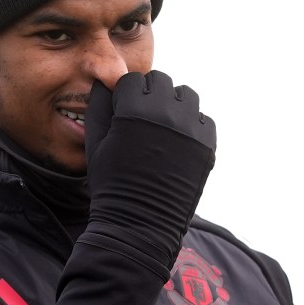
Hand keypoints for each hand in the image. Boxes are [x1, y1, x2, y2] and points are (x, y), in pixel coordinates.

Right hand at [80, 71, 215, 277]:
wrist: (140, 225)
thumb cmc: (111, 184)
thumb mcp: (95, 142)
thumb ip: (99, 105)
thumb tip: (106, 81)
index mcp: (134, 110)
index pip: (134, 79)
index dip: (125, 95)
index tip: (123, 112)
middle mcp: (166, 113)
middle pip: (161, 81)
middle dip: (150, 95)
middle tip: (142, 119)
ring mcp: (191, 128)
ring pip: (186, 95)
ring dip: (174, 105)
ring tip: (162, 128)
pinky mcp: (208, 144)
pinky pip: (203, 119)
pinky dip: (191, 125)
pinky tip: (176, 144)